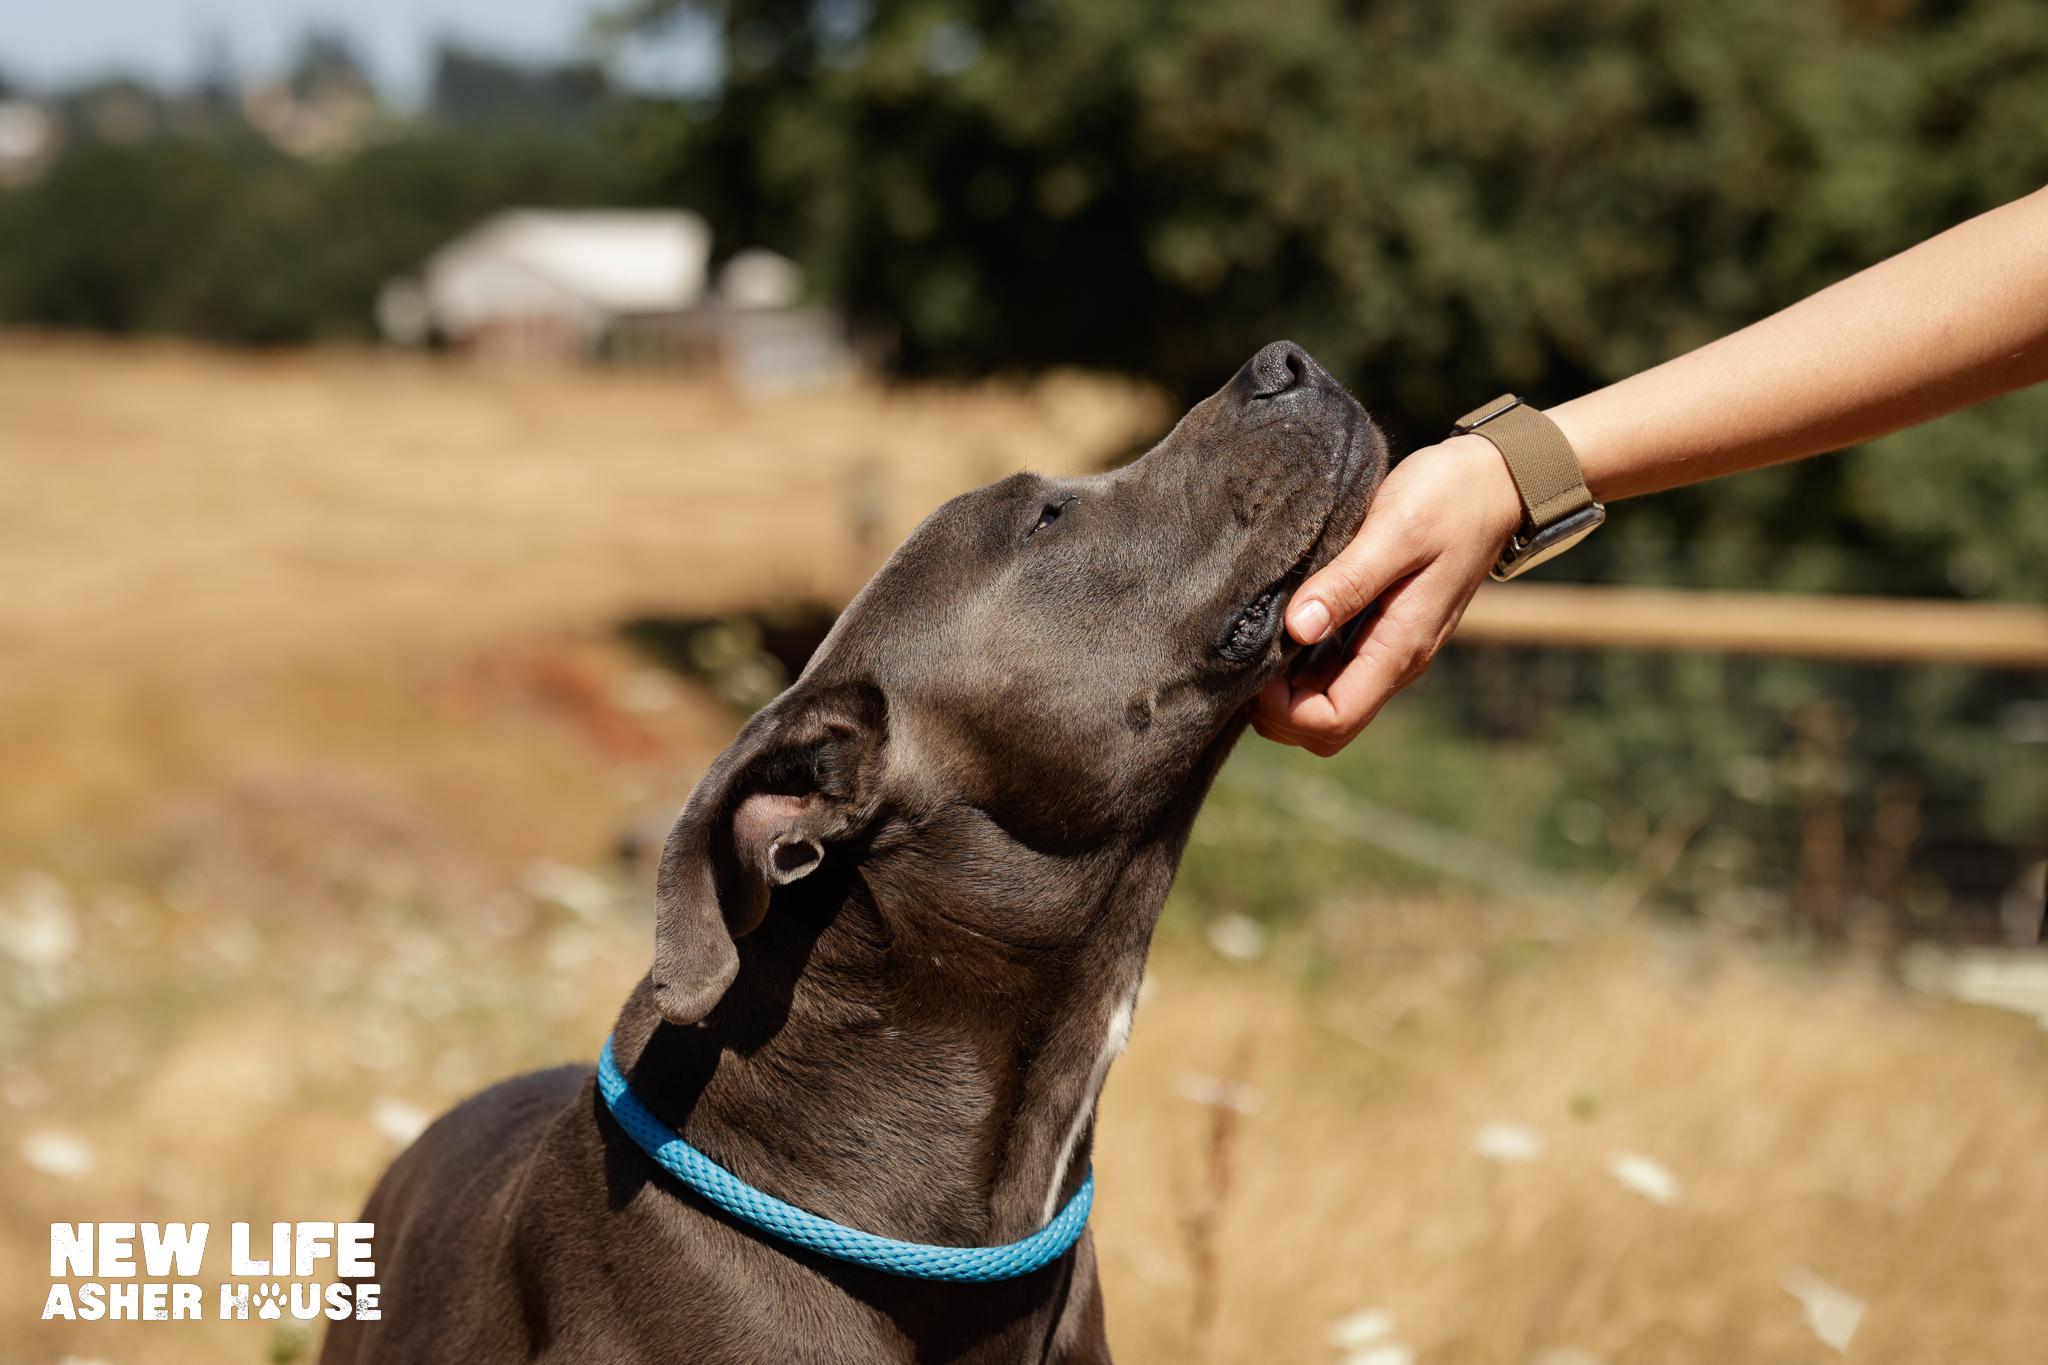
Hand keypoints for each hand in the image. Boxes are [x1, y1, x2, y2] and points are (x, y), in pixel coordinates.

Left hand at [1250, 434, 1523, 754]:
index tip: (1254, 665)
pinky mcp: (1378, 628)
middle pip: (1326, 728)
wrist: (1492, 480)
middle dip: (1278, 711)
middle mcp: (1394, 660)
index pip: (1334, 721)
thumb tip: (1297, 627)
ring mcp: (1386, 647)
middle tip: (1244, 659)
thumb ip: (1348, 581)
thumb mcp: (1395, 531)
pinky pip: (1331, 670)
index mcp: (1400, 648)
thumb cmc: (1447, 499)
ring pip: (1326, 703)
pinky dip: (1297, 665)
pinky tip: (1276, 627)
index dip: (1284, 710)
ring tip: (1253, 642)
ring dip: (1285, 691)